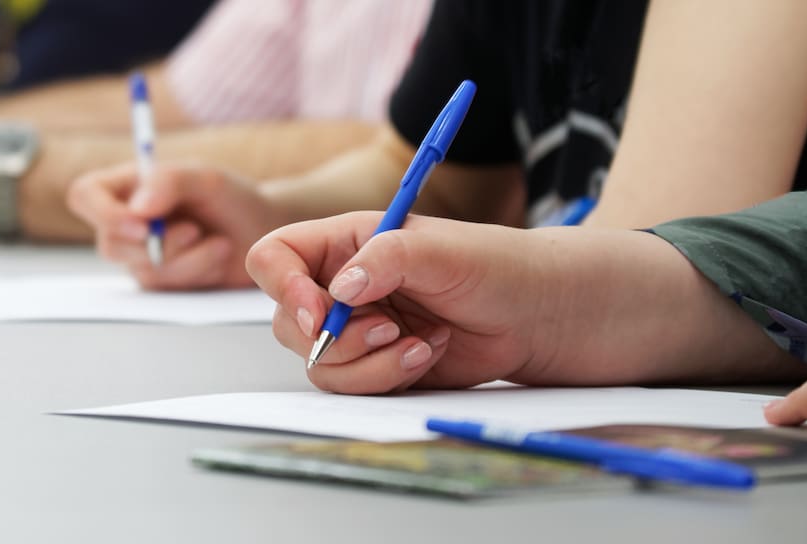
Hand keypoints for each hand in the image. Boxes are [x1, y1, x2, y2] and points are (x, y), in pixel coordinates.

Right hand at [68, 163, 290, 289]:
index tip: (143, 224)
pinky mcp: (161, 282)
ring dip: (188, 258)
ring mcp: (140, 256)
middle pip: (110, 244)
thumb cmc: (231, 197)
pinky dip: (198, 271)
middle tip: (196, 230)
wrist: (262, 231)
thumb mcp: (206, 178)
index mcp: (126, 186)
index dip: (104, 214)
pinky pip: (167, 287)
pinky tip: (218, 256)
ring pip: (143, 270)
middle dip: (160, 244)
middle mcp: (125, 222)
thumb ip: (169, 182)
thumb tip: (137, 209)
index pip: (84, 196)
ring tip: (218, 241)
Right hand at [246, 213, 547, 393]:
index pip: (275, 258)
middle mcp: (339, 287)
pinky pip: (353, 386)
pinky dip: (388, 377)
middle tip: (386, 330)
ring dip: (368, 363)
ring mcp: (355, 330)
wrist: (531, 313)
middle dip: (334, 339)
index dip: (282, 288)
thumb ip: (385, 258)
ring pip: (320, 364)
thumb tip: (341, 290)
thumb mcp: (439, 249)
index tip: (317, 315)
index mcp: (343, 244)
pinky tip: (427, 354)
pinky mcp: (374, 365)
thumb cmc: (491, 265)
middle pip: (288, 323)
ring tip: (420, 343)